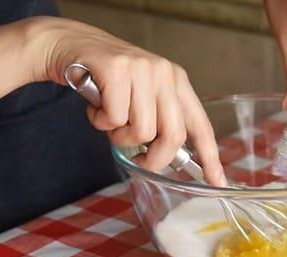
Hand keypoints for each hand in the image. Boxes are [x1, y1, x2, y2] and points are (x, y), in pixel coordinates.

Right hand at [31, 17, 225, 185]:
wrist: (69, 45)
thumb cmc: (106, 81)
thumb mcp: (141, 98)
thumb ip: (159, 122)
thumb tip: (173, 160)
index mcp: (177, 81)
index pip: (201, 125)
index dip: (210, 157)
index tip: (217, 181)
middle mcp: (165, 73)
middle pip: (173, 136)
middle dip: (154, 159)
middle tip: (138, 159)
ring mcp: (143, 70)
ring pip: (142, 132)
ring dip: (120, 136)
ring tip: (110, 118)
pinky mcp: (117, 70)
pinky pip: (115, 119)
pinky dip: (100, 122)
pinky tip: (95, 106)